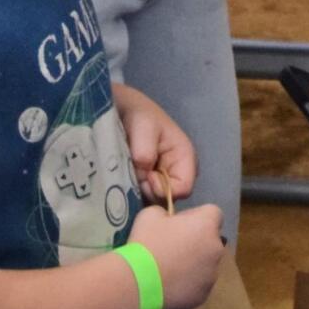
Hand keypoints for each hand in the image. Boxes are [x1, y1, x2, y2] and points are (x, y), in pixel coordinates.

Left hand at [115, 86, 196, 201]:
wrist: (123, 110)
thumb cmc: (139, 114)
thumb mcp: (143, 126)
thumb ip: (145, 151)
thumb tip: (144, 176)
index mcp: (185, 159)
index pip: (183, 189)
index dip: (163, 189)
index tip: (144, 178)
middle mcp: (178, 173)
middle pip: (168, 198)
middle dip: (149, 192)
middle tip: (131, 178)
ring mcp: (163, 180)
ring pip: (154, 199)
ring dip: (139, 192)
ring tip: (125, 178)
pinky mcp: (148, 183)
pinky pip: (144, 196)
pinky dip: (133, 192)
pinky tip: (123, 182)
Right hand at [127, 203, 224, 308]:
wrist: (137, 282)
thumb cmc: (146, 243)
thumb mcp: (151, 214)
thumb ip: (168, 213)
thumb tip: (170, 221)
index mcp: (206, 225)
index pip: (213, 213)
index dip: (197, 216)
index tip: (179, 224)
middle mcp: (216, 249)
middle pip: (211, 240)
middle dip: (197, 241)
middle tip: (173, 247)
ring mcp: (212, 274)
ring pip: (207, 264)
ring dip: (194, 263)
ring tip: (169, 270)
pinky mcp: (204, 295)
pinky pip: (199, 284)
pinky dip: (188, 283)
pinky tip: (169, 284)